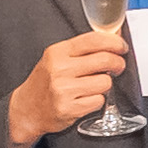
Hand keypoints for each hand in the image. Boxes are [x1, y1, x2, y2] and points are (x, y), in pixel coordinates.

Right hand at [3, 24, 122, 147]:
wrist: (26, 109)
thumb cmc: (45, 82)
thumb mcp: (57, 58)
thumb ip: (82, 49)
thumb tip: (114, 37)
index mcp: (58, 52)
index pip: (94, 39)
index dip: (115, 42)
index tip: (122, 47)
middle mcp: (59, 69)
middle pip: (105, 60)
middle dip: (118, 63)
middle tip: (117, 67)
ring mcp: (63, 89)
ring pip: (105, 82)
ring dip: (105, 85)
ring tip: (94, 86)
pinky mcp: (68, 108)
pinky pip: (99, 101)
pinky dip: (97, 100)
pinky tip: (86, 99)